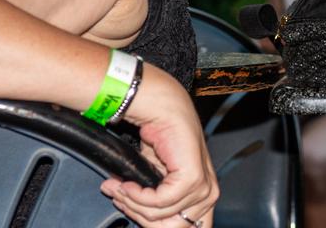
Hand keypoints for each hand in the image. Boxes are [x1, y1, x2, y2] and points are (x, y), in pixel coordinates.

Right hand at [101, 69, 218, 225]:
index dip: (153, 225)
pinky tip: (128, 185)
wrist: (162, 109)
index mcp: (203, 196)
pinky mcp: (192, 179)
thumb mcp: (155, 177)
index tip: (128, 208)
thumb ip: (152, 200)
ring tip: (118, 188)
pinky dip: (138, 196)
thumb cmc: (160, 137)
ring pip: (161, 215)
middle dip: (138, 215)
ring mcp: (203, 187)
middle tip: (117, 197)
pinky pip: (160, 202)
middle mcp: (208, 194)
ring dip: (132, 203)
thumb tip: (129, 212)